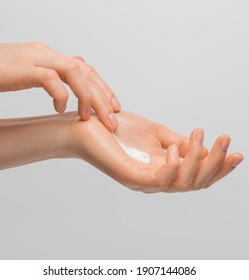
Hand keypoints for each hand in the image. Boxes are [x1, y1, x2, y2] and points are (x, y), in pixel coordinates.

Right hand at [0, 42, 120, 130]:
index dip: (103, 88)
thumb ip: (52, 74)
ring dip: (87, 96)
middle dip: (103, 97)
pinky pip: (50, 79)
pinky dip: (60, 95)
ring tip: (88, 117)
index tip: (113, 107)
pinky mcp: (22, 68)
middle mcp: (47, 54)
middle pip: (86, 72)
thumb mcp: (29, 72)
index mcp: (50, 56)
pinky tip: (60, 110)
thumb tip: (70, 82)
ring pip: (74, 72)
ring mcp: (35, 59)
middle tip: (112, 120)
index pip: (86, 69)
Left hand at [68, 111, 243, 192]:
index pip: (197, 176)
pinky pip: (159, 181)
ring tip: (199, 136)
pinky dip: (173, 166)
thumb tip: (206, 148)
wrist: (87, 125)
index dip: (219, 167)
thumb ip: (179, 142)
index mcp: (164, 169)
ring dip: (197, 160)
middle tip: (225, 139)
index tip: (235, 150)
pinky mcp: (130, 177)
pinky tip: (174, 149)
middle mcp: (157, 180)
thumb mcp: (157, 133)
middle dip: (215, 164)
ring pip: (182, 183)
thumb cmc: (119, 129)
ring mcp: (143, 181)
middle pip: (195, 183)